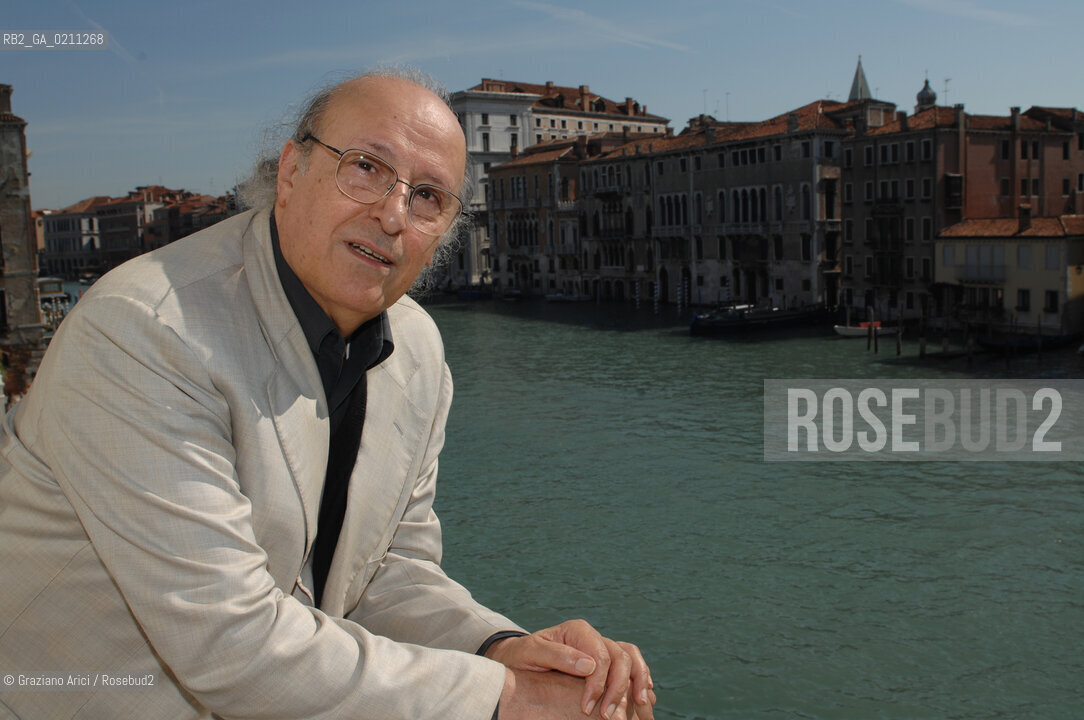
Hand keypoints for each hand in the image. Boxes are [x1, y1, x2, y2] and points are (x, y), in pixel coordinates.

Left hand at [485, 620, 654, 719]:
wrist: (518, 658)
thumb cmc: (522, 656)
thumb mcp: (530, 652)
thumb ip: (557, 655)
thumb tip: (590, 666)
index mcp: (577, 630)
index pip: (599, 655)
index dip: (598, 683)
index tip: (587, 709)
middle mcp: (593, 637)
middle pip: (620, 657)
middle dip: (618, 689)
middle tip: (608, 717)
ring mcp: (601, 647)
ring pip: (631, 658)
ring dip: (637, 681)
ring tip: (640, 704)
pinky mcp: (605, 662)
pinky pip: (631, 664)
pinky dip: (639, 678)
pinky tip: (642, 696)